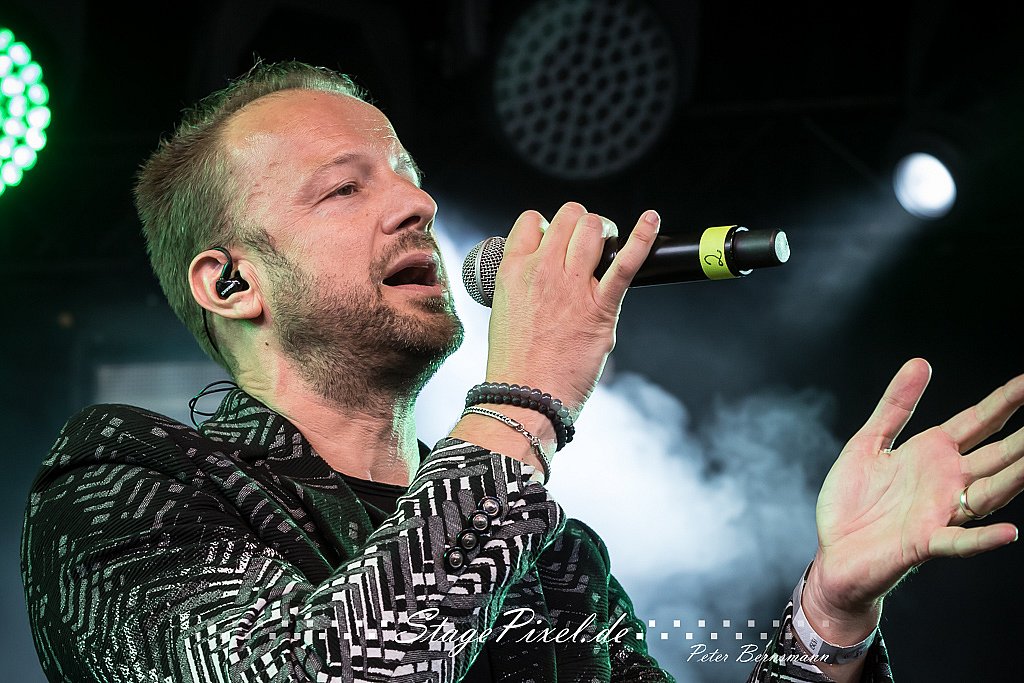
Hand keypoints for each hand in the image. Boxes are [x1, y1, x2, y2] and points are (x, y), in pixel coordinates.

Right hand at [484, 202, 660, 411]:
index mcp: (512, 271)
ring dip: (604, 231)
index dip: (548, 227)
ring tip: (608, 246)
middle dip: (582, 224)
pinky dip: (643, 238)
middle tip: (590, 244)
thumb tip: (548, 273)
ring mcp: (571, 287)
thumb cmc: (516, 364)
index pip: (532, 221)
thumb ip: (526, 285)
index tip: (556, 242)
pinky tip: (651, 221)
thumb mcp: (505, 311)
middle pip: (568, 216)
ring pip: (592, 227)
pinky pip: (625, 263)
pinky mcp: (600, 307)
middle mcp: (540, 271)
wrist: (526, 398)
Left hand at [811, 358, 1023, 621]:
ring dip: (1016, 478)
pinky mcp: (923, 542)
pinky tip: (1009, 533)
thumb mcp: (868, 443)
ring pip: (990, 493)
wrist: (833, 554)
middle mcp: (946, 481)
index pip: (978, 422)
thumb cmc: (852, 501)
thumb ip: (895, 406)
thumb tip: (921, 362)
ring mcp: (940, 512)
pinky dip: (983, 539)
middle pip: (997, 455)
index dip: (1004, 402)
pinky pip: (959, 541)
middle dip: (1023, 441)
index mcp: (933, 454)